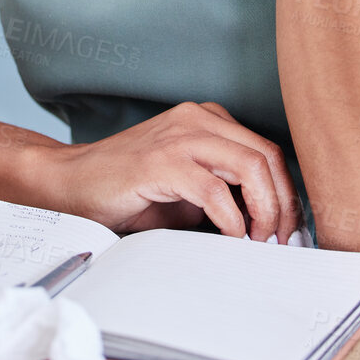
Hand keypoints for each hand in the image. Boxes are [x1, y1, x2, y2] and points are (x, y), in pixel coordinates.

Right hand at [36, 101, 300, 240]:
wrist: (70, 183)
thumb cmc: (127, 190)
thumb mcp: (188, 189)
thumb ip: (226, 193)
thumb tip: (267, 223)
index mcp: (207, 120)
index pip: (266, 151)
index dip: (286, 193)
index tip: (288, 228)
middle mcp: (197, 120)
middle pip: (266, 157)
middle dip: (283, 204)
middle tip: (279, 239)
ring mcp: (179, 137)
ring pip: (249, 166)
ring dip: (264, 211)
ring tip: (259, 240)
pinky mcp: (160, 162)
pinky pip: (213, 190)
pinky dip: (230, 219)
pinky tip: (230, 237)